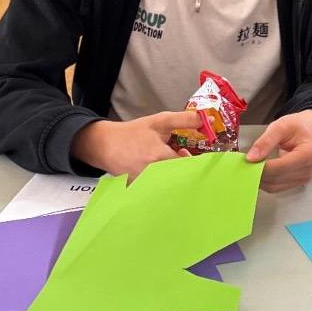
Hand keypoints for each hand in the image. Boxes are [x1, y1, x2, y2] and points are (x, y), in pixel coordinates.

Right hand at [71, 110, 201, 178]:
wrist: (105, 145)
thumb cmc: (133, 133)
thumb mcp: (160, 122)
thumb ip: (184, 120)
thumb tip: (207, 120)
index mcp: (159, 157)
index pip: (188, 166)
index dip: (194, 161)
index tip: (192, 155)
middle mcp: (153, 174)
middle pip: (180, 178)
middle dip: (184, 169)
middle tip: (178, 157)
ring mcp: (145, 185)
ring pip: (170, 185)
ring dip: (173, 176)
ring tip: (165, 163)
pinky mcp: (139, 190)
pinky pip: (158, 190)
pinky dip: (162, 183)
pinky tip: (158, 172)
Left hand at [246, 109, 311, 192]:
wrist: (311, 129)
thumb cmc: (297, 126)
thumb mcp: (281, 126)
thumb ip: (265, 142)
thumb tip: (251, 158)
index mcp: (309, 153)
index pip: (281, 167)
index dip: (262, 167)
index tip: (247, 162)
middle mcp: (310, 169)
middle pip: (277, 178)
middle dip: (259, 173)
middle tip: (244, 165)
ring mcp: (306, 178)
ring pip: (276, 186)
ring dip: (261, 179)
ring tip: (251, 167)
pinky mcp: (299, 182)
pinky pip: (278, 187)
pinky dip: (266, 181)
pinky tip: (260, 171)